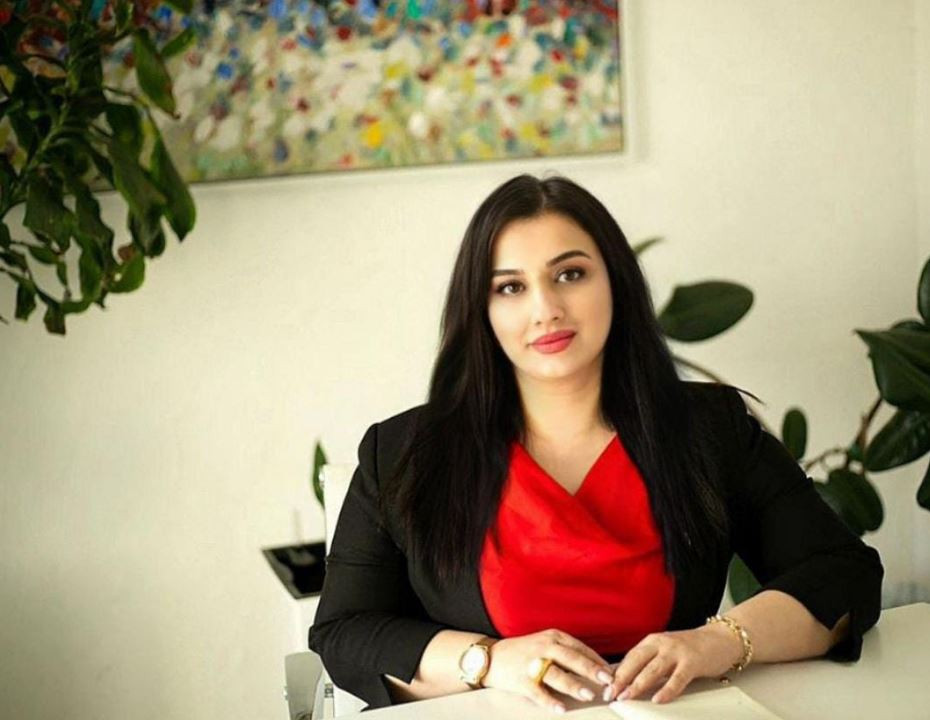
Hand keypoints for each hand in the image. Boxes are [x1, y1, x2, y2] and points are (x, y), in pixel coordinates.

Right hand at [482, 628, 614, 713]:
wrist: (490, 658)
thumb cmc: (524, 652)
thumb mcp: (546, 644)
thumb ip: (568, 654)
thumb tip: (597, 669)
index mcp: (553, 637)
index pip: (579, 648)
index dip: (596, 660)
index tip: (612, 673)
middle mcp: (544, 647)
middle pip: (571, 658)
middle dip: (590, 670)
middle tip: (607, 680)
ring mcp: (531, 663)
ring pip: (556, 674)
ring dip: (573, 684)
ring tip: (588, 694)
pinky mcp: (521, 680)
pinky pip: (538, 692)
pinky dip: (550, 701)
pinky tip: (561, 709)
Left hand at [603, 624, 743, 703]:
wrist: (720, 639)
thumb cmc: (691, 649)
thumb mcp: (665, 651)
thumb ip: (648, 663)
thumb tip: (626, 680)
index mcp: (651, 641)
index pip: (629, 658)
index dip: (616, 673)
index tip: (604, 687)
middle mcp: (661, 643)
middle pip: (636, 662)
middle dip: (621, 679)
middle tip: (610, 694)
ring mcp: (676, 652)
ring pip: (652, 670)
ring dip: (637, 685)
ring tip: (626, 697)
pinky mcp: (692, 662)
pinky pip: (677, 679)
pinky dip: (666, 690)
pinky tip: (658, 699)